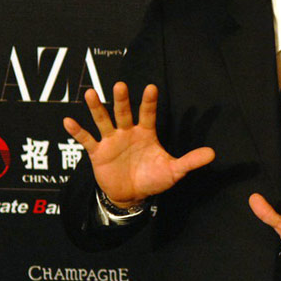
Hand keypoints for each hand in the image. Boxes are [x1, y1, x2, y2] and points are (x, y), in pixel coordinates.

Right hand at [63, 82, 215, 207]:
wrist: (132, 195)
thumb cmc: (154, 178)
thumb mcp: (174, 171)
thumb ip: (190, 161)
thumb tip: (213, 153)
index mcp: (146, 133)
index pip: (148, 114)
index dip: (149, 102)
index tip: (151, 87)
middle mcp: (127, 132)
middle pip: (124, 113)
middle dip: (122, 100)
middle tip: (120, 85)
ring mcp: (111, 141)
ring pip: (103, 121)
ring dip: (97, 108)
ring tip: (90, 93)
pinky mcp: (98, 153)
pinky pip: (86, 140)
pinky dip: (77, 131)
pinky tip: (67, 121)